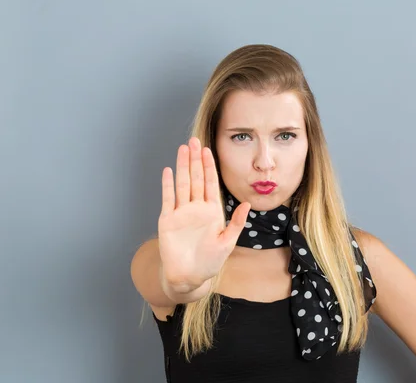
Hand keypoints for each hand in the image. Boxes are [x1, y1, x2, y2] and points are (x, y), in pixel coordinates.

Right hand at [158, 137, 250, 287]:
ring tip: (182, 149)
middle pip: (196, 178)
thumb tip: (247, 204)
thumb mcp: (227, 242)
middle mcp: (196, 208)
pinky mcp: (168, 220)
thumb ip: (236, 223)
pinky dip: (168, 185)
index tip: (208, 150)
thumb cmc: (209, 261)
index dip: (209, 166)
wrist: (189, 276)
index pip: (211, 183)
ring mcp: (181, 212)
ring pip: (182, 184)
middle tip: (194, 140)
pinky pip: (168, 199)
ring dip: (182, 166)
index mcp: (212, 211)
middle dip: (195, 159)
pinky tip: (168, 171)